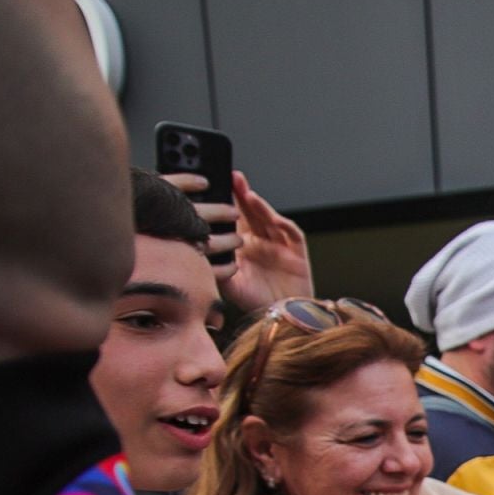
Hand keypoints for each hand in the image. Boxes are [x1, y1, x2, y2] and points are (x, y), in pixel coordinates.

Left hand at [161, 169, 313, 313]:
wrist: (284, 317)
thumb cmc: (257, 301)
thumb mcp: (229, 283)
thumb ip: (216, 267)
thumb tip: (197, 251)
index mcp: (242, 244)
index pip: (231, 218)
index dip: (224, 202)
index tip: (210, 187)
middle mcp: (260, 240)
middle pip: (249, 211)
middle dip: (239, 193)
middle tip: (228, 177)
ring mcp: (279, 242)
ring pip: (267, 217)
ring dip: (258, 204)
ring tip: (246, 192)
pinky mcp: (296, 249)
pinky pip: (290, 232)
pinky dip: (282, 223)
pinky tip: (272, 217)